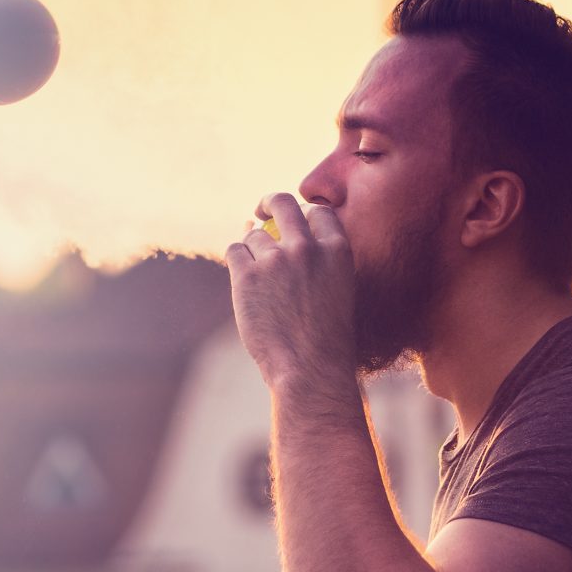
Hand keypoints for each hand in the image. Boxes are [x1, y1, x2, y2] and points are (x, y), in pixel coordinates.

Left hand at [224, 193, 357, 398]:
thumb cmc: (325, 338)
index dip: (305, 211)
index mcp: (337, 250)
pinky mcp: (247, 276)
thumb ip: (319, 260)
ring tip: (260, 278)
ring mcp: (275, 260)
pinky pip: (234, 251)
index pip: (319, 211)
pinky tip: (243, 278)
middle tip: (261, 211)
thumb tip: (280, 232)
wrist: (310, 370)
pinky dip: (236, 260)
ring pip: (254, 235)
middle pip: (282, 203)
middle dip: (269, 202)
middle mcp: (306, 248)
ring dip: (252, 248)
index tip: (295, 218)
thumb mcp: (338, 290)